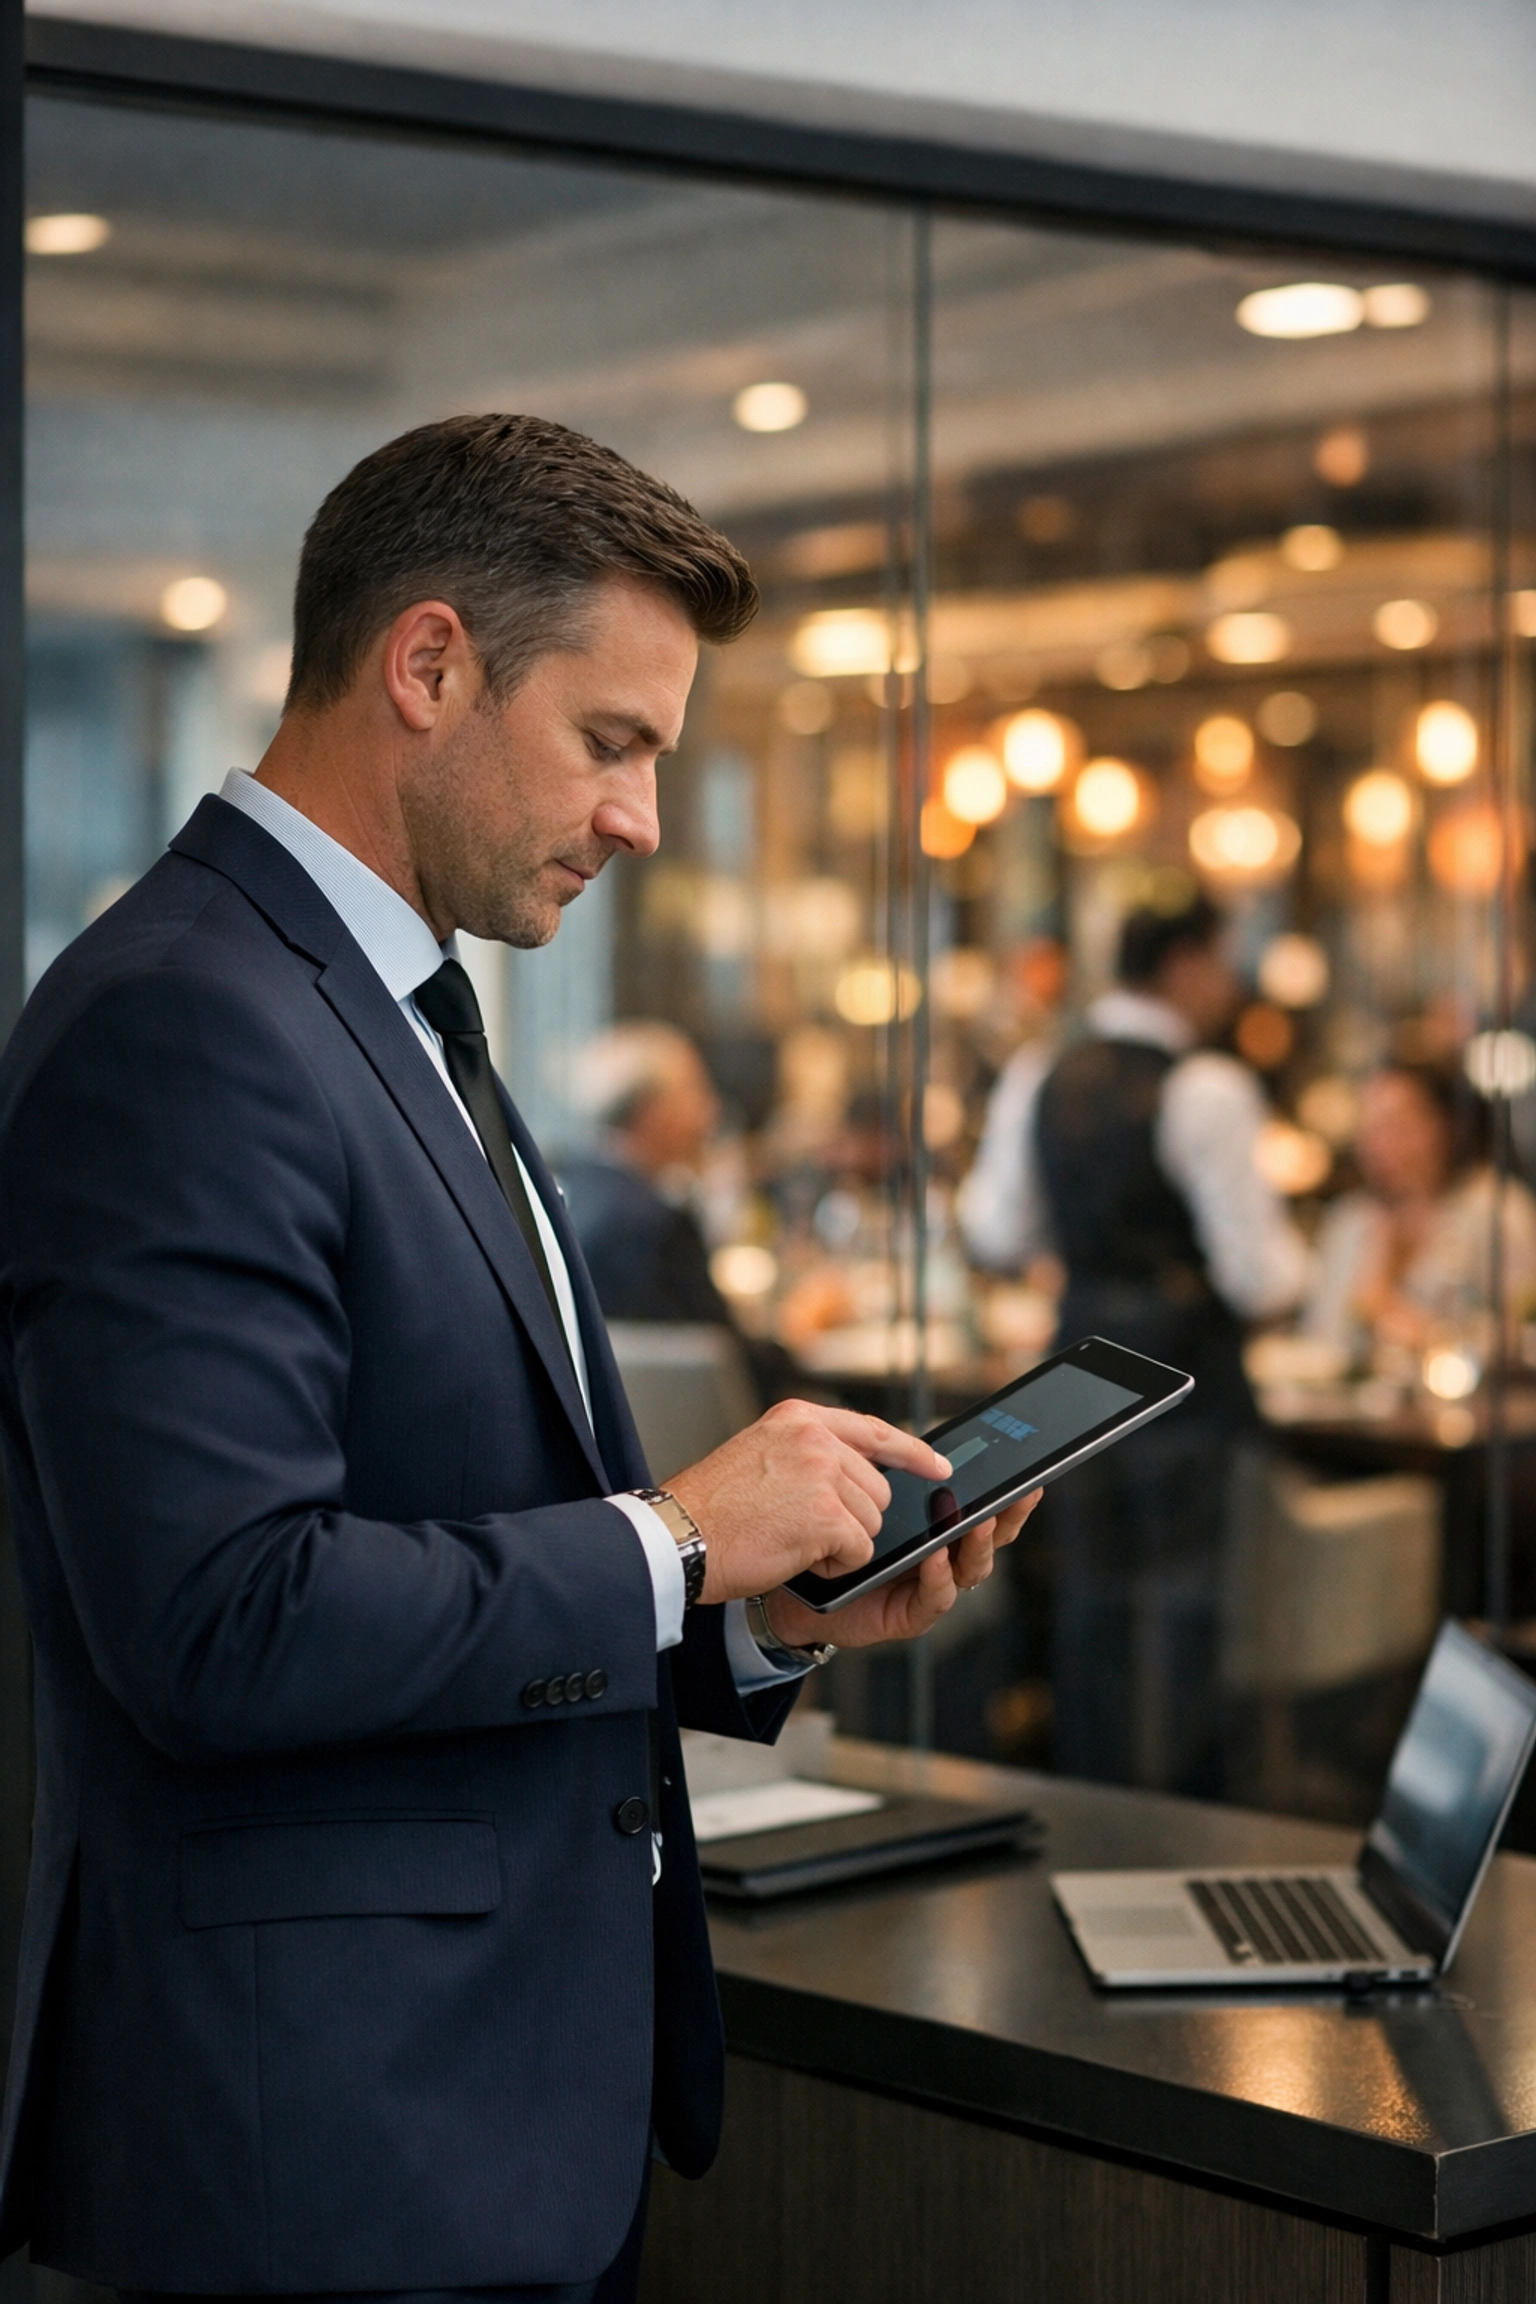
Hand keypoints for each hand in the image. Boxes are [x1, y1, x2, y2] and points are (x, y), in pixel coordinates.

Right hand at [667, 1400, 951, 1606]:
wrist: (679, 1538)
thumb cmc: (711, 1508)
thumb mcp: (760, 1452)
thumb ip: (807, 1450)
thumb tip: (857, 1470)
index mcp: (800, 1417)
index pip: (873, 1430)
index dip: (912, 1452)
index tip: (937, 1466)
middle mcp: (815, 1438)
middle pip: (877, 1489)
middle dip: (852, 1518)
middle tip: (800, 1525)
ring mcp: (823, 1474)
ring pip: (871, 1522)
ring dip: (838, 1542)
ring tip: (789, 1536)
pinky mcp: (827, 1515)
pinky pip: (859, 1549)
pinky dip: (833, 1563)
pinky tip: (795, 1553)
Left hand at [760, 1488, 1042, 1651]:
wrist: (789, 1579)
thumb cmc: (825, 1530)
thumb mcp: (859, 1490)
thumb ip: (889, 1468)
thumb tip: (922, 1447)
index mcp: (936, 1522)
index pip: (982, 1504)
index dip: (1007, 1492)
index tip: (1027, 1473)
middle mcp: (942, 1554)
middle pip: (992, 1537)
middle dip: (1009, 1515)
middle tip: (1020, 1493)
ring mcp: (929, 1586)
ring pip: (972, 1568)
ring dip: (978, 1544)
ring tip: (977, 1522)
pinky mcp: (910, 1614)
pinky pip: (937, 1598)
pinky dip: (940, 1577)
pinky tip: (935, 1556)